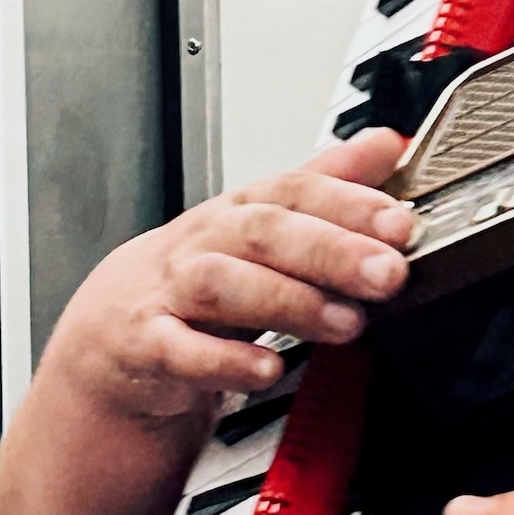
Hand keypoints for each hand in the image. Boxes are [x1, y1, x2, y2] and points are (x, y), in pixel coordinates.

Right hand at [41, 128, 412, 422]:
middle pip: (263, 231)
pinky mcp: (146, 345)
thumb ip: (326, 186)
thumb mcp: (264, 226)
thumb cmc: (199, 275)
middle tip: (388, 274)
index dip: (348, 202)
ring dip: (289, 302)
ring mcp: (170, 292)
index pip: (294, 190)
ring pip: (222, 285)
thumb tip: (389, 145)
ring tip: (346, 323)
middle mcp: (205, 243)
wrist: (113, 331)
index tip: (400, 222)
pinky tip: (267, 369)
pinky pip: (180, 350)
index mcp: (239, 210)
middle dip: (332, 250)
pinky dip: (224, 360)